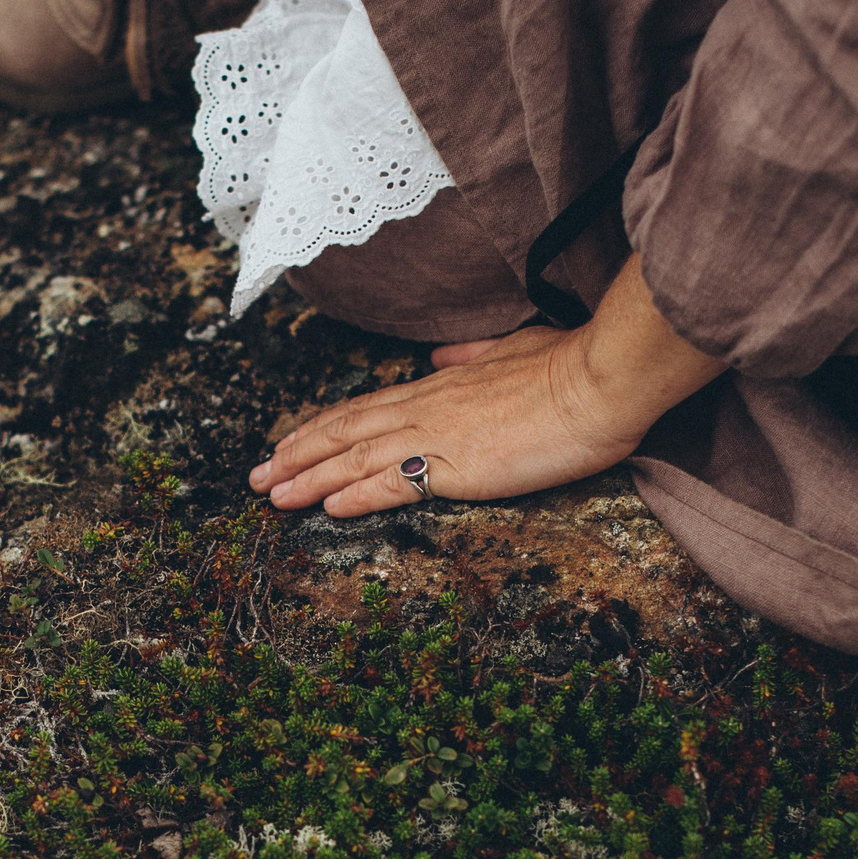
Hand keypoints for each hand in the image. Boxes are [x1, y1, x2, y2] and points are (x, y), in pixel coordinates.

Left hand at [248, 253, 726, 515]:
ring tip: (270, 496)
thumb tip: (441, 354)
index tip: (288, 443)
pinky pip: (394, 482)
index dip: (321, 427)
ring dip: (308, 478)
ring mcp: (438, 436)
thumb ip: (473, 355)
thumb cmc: (570, 369)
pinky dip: (355, 494)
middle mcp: (427, 407)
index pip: (365, 408)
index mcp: (439, 385)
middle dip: (295, 454)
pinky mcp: (457, 465)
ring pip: (355, 457)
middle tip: (256, 476)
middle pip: (344, 431)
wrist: (601, 381)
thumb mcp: (513, 349)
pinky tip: (327, 508)